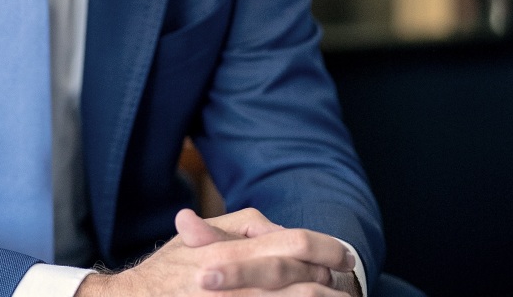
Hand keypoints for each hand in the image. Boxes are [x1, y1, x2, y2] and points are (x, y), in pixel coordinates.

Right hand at [76, 207, 355, 296]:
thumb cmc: (165, 273)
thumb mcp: (193, 238)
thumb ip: (236, 228)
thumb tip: (275, 227)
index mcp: (228, 252)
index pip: (292, 244)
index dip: (325, 249)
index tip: (344, 256)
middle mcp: (235, 284)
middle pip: (303, 282)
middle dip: (331, 283)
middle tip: (347, 283)